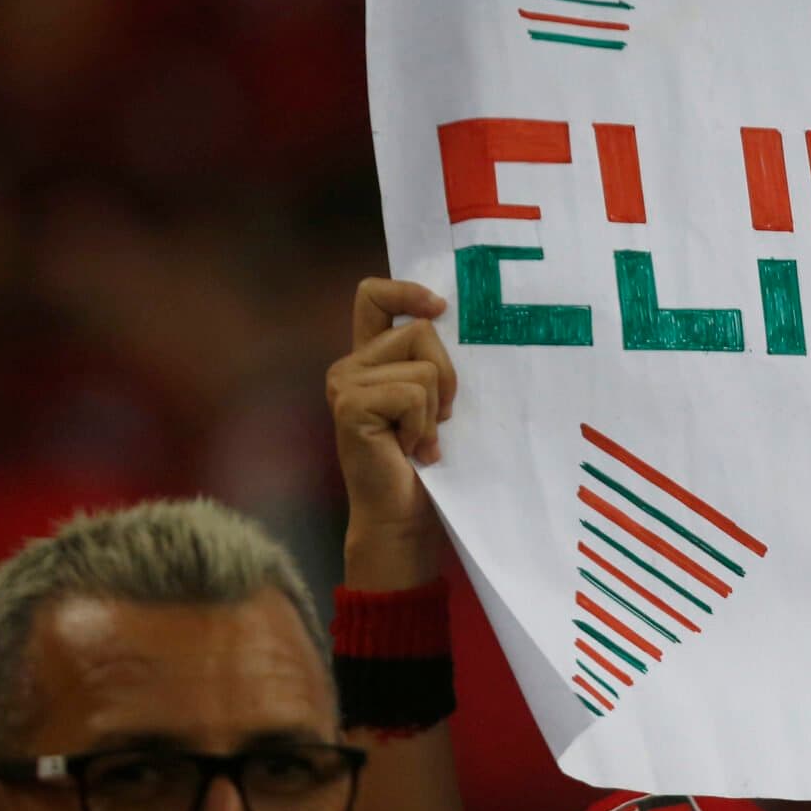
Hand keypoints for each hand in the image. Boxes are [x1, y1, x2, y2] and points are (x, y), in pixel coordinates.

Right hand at [328, 277, 457, 586]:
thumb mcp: (437, 402)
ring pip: (423, 364)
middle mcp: (350, 366)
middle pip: (420, 331)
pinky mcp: (350, 405)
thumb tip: (464, 322)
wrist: (404, 519)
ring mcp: (345, 384)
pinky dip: (425, 425)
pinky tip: (412, 450)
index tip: (440, 309)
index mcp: (369, 360)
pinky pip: (414, 393)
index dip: (406, 291)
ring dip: (436, 407)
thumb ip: (434, 362)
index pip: (373, 296)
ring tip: (421, 439)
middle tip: (437, 420)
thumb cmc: (429, 465)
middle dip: (446, 375)